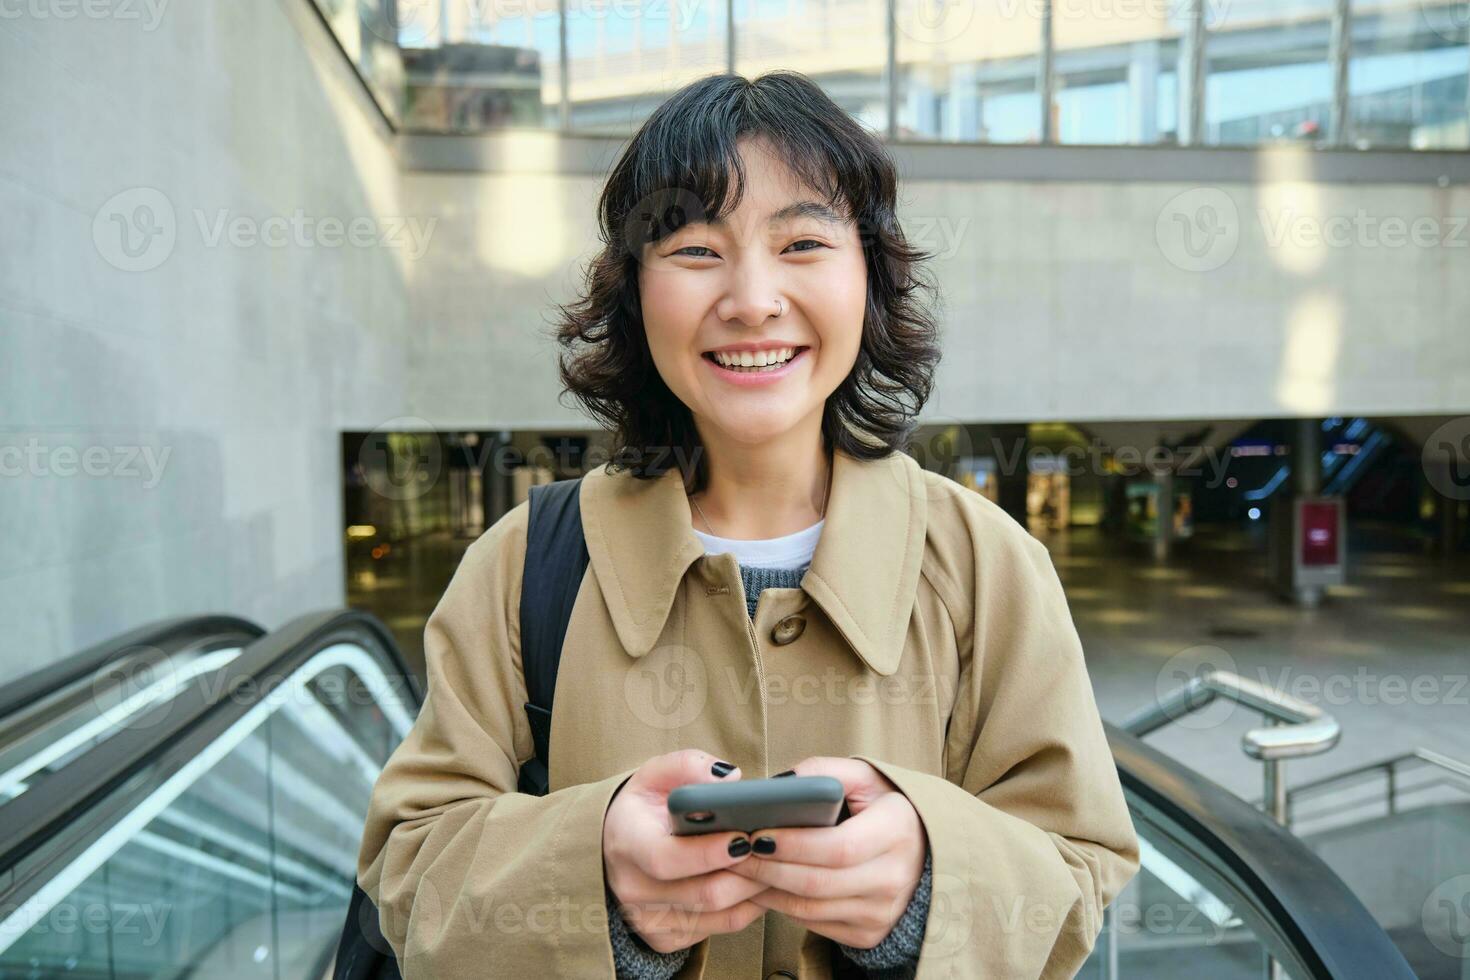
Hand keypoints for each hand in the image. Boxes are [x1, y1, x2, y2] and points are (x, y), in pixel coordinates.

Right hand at [602, 749, 769, 952]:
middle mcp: (633, 888)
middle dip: (749, 872)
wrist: (614, 847)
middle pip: (705, 893)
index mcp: (628, 843)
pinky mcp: (666, 937)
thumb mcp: (655, 775)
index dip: (709, 853)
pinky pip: (722, 927)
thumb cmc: (642, 808)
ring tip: (778, 863)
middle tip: (777, 850)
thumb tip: (729, 778)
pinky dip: (748, 906)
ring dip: (756, 890)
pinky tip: (759, 881)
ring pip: (721, 914)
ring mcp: (649, 919)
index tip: (745, 837)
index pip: (666, 859)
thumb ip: (688, 766)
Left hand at [726, 757, 926, 948]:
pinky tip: (767, 885)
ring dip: (768, 890)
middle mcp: (894, 877)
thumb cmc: (884, 808)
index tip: (757, 834)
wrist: (923, 852)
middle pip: (818, 883)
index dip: (793, 844)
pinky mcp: (868, 932)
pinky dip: (783, 906)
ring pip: (810, 908)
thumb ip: (825, 772)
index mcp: (897, 831)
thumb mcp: (866, 778)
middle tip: (735, 851)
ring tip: (742, 867)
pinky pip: (814, 922)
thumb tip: (781, 784)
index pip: (839, 847)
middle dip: (768, 868)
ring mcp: (882, 912)